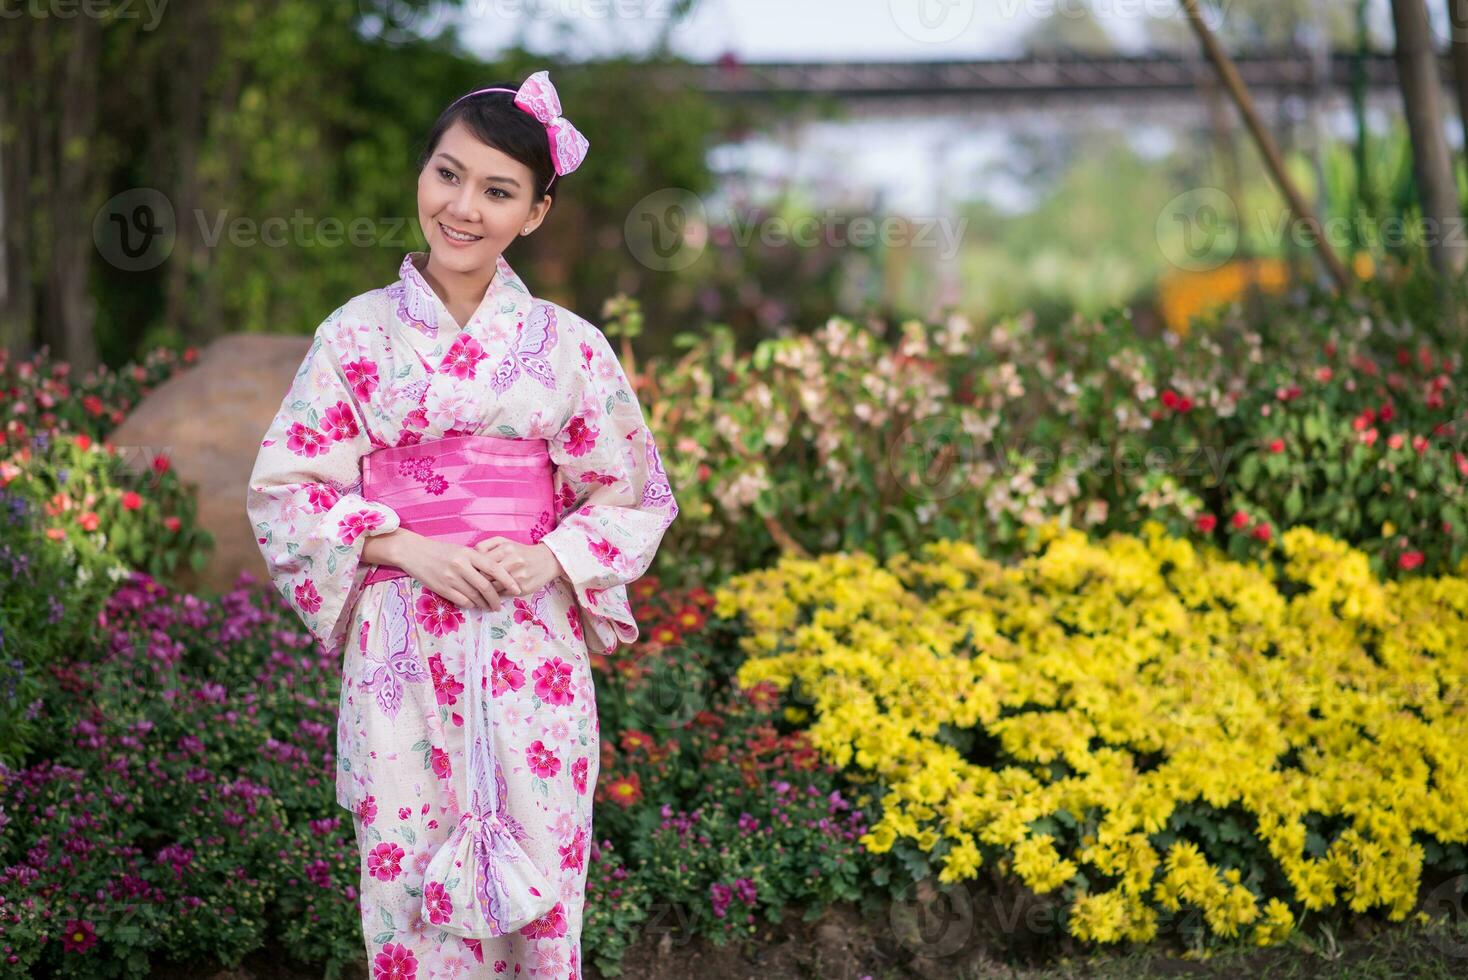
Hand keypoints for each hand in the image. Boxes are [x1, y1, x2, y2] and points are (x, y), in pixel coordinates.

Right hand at [373, 529, 520, 610]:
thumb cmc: (440, 551)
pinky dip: (470, 604)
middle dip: (496, 598)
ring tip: (489, 607)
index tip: (517, 589)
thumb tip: (495, 575)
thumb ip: (476, 561)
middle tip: (500, 605)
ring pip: (474, 596)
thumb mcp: (460, 550)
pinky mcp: (442, 588)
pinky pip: (462, 601)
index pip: (493, 568)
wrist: (413, 552)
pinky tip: (473, 604)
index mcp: (468, 553)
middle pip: (485, 586)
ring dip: (483, 604)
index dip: (507, 580)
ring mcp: (451, 578)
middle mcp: (461, 565)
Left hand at [473, 537, 566, 599]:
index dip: (473, 569)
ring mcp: (519, 576)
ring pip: (494, 587)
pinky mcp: (523, 588)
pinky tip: (494, 593)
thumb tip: (470, 556)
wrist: (547, 561)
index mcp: (506, 548)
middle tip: (472, 583)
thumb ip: (485, 545)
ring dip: (486, 590)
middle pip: (486, 576)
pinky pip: (503, 594)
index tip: (470, 572)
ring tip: (481, 590)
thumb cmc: (521, 551)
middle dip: (478, 581)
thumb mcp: (504, 542)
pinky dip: (496, 594)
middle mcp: (513, 561)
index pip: (482, 562)